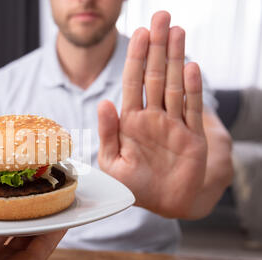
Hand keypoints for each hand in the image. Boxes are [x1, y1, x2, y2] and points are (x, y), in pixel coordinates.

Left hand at [97, 11, 206, 218]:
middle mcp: (152, 117)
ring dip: (176, 59)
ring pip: (175, 85)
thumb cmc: (133, 186)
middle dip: (157, 47)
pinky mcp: (192, 137)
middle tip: (162, 18)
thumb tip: (104, 102)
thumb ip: (107, 133)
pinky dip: (191, 89)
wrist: (161, 204)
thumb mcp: (111, 161)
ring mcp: (173, 124)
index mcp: (130, 121)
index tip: (141, 33)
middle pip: (155, 75)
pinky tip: (190, 67)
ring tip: (178, 32)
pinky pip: (192, 109)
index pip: (133, 82)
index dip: (136, 58)